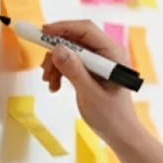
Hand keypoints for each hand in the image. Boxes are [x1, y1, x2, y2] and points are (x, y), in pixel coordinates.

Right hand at [39, 20, 146, 154]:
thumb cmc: (111, 117)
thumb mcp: (90, 94)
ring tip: (49, 83)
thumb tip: (58, 49)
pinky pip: (72, 62)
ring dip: (56, 64)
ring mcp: (100, 61)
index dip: (63, 28)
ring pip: (71, 51)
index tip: (42, 33)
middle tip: (43, 68)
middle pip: (76, 39)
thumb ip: (75, 71)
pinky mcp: (93, 70)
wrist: (120, 134)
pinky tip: (55, 86)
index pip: (86, 30)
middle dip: (56, 51)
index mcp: (113, 54)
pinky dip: (60, 71)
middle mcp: (107, 53)